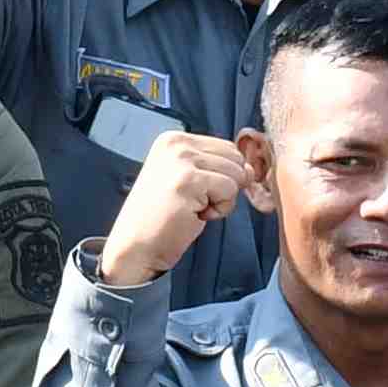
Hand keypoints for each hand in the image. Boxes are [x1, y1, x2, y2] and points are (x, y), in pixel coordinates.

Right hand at [93, 128, 252, 285]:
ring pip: (236, 174)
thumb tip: (251, 169)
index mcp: (174, 139)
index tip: (198, 192)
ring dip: (223, 199)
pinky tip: (195, 214)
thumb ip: (216, 167)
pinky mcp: (188, 180)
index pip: (227, 147)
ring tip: (193, 208)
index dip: (224, 175)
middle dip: (226, 185)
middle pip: (235, 158)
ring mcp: (180, 160)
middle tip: (196, 202)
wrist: (136, 247)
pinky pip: (230, 190)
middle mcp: (176, 144)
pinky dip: (220, 209)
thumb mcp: (188, 180)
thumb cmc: (163, 218)